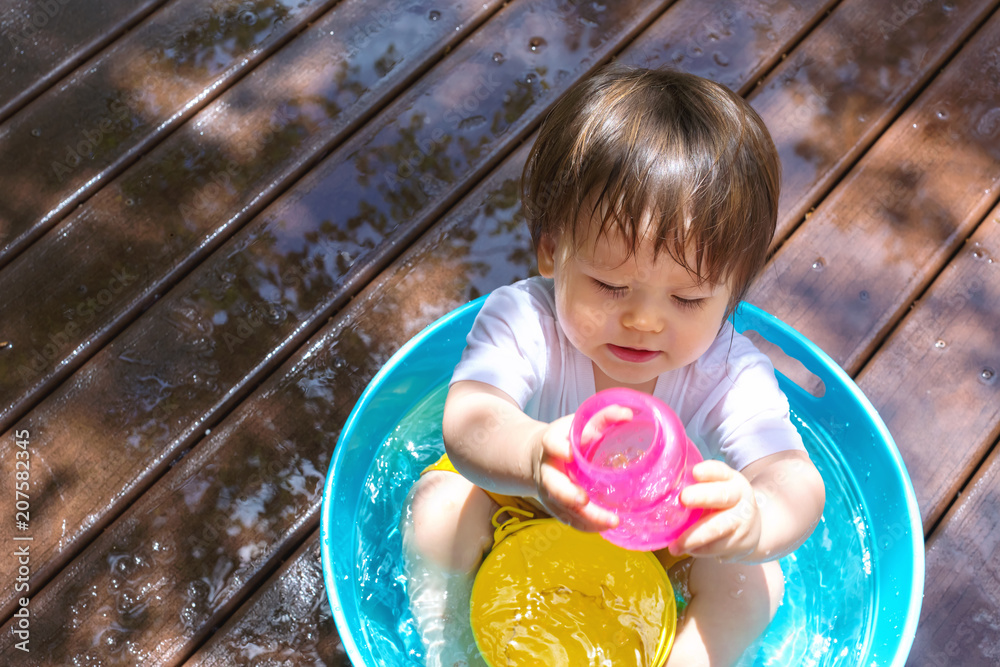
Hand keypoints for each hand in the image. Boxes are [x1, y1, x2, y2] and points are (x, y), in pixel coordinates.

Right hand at [530, 407, 629, 531]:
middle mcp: (548, 470)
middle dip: (568, 494)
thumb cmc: (568, 438)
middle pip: (553, 485)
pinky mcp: (557, 507)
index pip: (551, 443)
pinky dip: (587, 526)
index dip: (558, 448)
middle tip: (585, 501)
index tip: (569, 453)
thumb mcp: (581, 423)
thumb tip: (628, 413)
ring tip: (612, 521)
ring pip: (563, 508)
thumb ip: (604, 417)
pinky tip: (605, 527)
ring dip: (585, 517)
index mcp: (552, 444)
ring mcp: (550, 491)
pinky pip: (570, 520)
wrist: (542, 457)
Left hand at [668, 460, 761, 561]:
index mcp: (731, 480)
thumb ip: (695, 487)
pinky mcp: (738, 544)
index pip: (721, 471)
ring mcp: (740, 522)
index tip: (695, 472)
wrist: (754, 530)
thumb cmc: (722, 505)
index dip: (709, 471)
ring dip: (693, 536)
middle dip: (703, 496)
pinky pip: (715, 548)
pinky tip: (684, 549)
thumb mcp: (717, 489)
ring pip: (717, 528)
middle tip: (683, 499)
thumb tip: (658, 488)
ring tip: (675, 545)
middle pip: (723, 496)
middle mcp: (739, 498)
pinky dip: (697, 550)